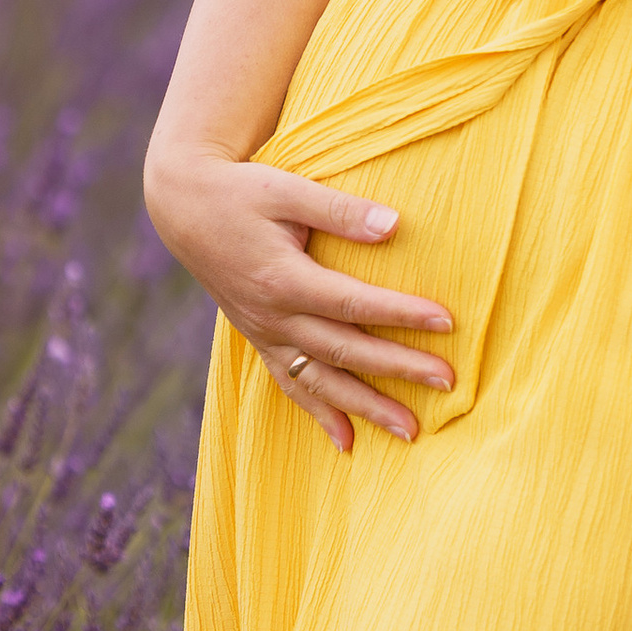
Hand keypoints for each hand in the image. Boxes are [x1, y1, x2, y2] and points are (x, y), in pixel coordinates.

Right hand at [143, 143, 452, 449]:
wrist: (182, 206)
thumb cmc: (240, 191)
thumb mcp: (287, 189)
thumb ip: (340, 210)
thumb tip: (395, 226)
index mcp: (283, 279)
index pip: (354, 304)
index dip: (402, 314)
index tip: (447, 322)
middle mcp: (273, 316)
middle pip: (345, 351)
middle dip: (398, 369)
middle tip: (448, 382)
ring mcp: (264, 333)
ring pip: (320, 381)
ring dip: (365, 408)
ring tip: (410, 431)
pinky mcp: (258, 338)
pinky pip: (290, 385)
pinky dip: (318, 414)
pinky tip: (347, 442)